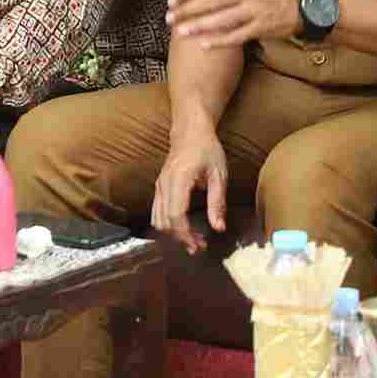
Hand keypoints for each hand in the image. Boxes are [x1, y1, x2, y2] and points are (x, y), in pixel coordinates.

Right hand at [151, 124, 227, 253]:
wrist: (191, 132)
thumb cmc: (207, 150)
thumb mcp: (219, 175)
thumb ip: (217, 203)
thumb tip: (218, 228)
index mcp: (179, 179)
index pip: (176, 215)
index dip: (186, 234)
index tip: (198, 245)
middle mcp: (164, 184)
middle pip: (164, 221)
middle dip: (181, 237)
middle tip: (199, 245)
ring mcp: (159, 186)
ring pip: (157, 219)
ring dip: (173, 233)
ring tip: (192, 239)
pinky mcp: (159, 188)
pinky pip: (157, 212)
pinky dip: (167, 224)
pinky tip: (182, 228)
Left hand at [166, 0, 305, 49]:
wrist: (307, 5)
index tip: (171, 0)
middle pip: (209, 0)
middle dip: (186, 10)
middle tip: (169, 18)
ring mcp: (254, 8)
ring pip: (219, 19)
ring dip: (197, 26)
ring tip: (180, 31)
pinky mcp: (261, 26)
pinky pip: (235, 35)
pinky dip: (218, 40)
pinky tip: (203, 44)